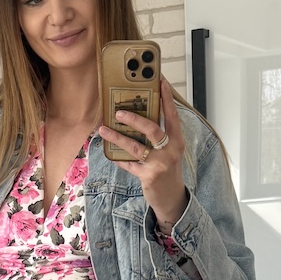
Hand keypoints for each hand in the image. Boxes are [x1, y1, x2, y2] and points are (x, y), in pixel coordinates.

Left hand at [98, 76, 187, 228]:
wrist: (172, 198)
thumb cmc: (168, 170)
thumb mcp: (170, 151)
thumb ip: (160, 136)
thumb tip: (140, 116)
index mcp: (177, 140)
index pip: (172, 115)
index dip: (166, 97)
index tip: (160, 81)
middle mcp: (171, 150)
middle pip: (152, 129)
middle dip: (134, 119)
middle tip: (118, 111)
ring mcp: (160, 164)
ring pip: (136, 147)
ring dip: (117, 137)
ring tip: (103, 129)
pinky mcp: (148, 176)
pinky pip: (129, 164)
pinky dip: (118, 158)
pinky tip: (109, 153)